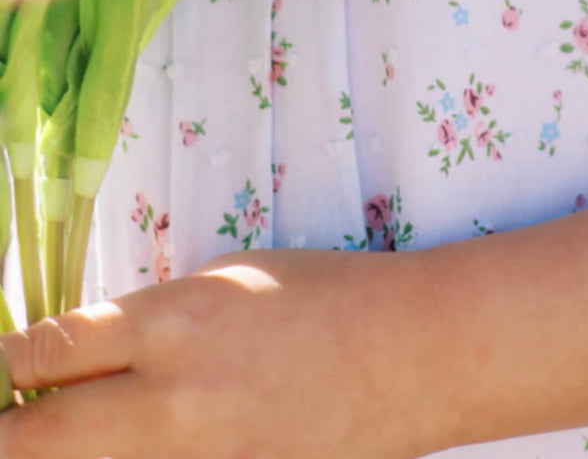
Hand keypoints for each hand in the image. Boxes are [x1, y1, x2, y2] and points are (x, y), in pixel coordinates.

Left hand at [0, 247, 445, 458]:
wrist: (408, 355)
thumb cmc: (319, 297)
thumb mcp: (221, 283)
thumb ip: (146, 322)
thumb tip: (79, 358)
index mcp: (168, 323)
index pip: (43, 352)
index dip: (1, 364)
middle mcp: (168, 402)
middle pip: (38, 440)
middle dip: (5, 434)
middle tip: (2, 423)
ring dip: (65, 453)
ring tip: (64, 437)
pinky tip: (137, 448)